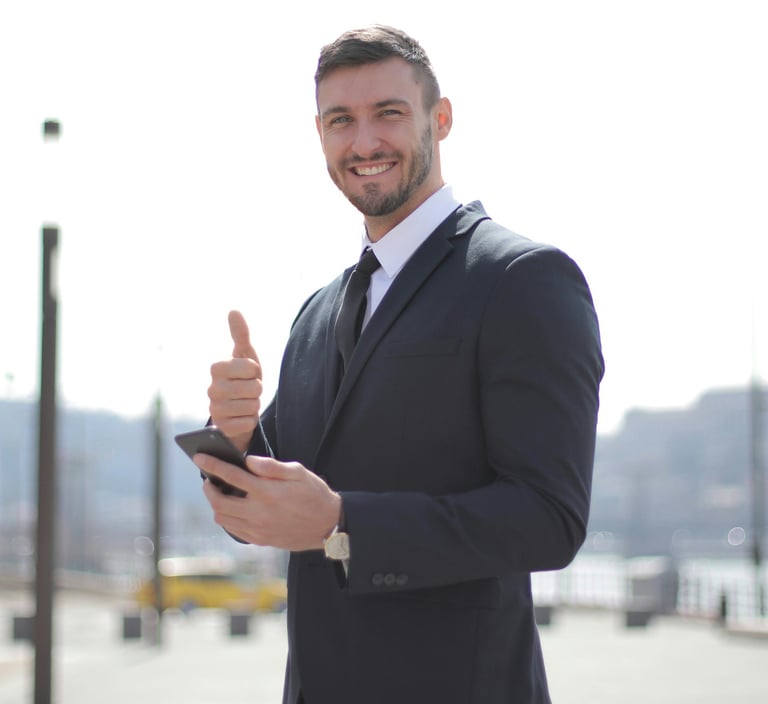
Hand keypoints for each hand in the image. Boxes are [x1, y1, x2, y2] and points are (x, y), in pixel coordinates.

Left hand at [196, 454, 341, 550]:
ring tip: (220, 493)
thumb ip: (272, 466)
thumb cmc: (315, 494)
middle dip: (209, 488)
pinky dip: (227, 517)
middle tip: (209, 480)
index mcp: (268, 492)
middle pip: (219, 501)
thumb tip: (248, 461)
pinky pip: (233, 529)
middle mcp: (260, 512)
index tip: (200, 458)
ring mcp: (259, 529)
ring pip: (223, 518)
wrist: (328, 525)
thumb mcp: (299, 472)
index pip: (232, 476)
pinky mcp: (260, 540)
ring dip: (216, 504)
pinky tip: (233, 508)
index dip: (212, 465)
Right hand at [208, 310, 262, 451]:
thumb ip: (240, 334)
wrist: (238, 410)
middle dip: (257, 390)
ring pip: (252, 406)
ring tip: (245, 403)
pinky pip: (247, 422)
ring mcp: (214, 409)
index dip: (255, 371)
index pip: (250, 367)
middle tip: (249, 391)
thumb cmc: (243, 379)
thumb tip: (234, 310)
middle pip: (254, 388)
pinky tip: (241, 418)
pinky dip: (250, 421)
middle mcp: (211, 388)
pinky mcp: (221, 428)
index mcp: (217, 368)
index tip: (248, 373)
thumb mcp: (245, 356)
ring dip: (254, 405)